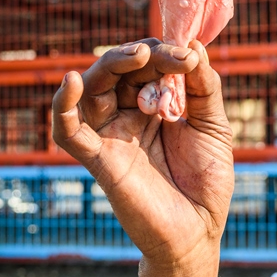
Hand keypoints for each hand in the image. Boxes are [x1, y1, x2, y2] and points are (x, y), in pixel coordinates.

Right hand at [52, 38, 233, 276]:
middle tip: (165, 55)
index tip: (189, 55)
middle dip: (142, 56)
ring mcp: (111, 135)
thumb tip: (195, 46)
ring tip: (138, 56)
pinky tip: (71, 80)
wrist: (199, 230)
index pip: (148, 66)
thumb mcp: (213, 126)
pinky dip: (62, 105)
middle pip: (118, 71)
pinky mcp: (98, 159)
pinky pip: (68, 131)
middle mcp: (128, 115)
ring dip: (110, 65)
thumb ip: (204, 87)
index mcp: (154, 105)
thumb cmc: (207, 180)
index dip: (164, 53)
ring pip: (93, 89)